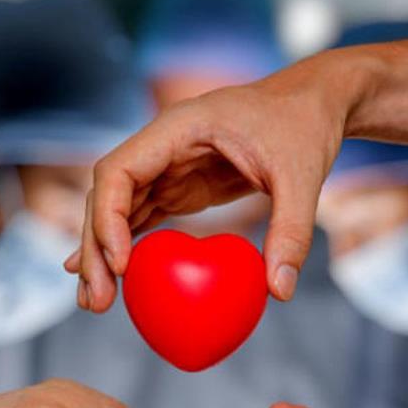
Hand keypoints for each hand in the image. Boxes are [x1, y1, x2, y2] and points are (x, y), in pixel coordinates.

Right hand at [65, 52, 360, 311]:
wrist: (312, 104)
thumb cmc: (305, 126)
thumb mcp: (303, 175)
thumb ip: (291, 230)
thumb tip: (280, 292)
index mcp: (178, 127)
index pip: (119, 170)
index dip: (109, 216)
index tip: (122, 264)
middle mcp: (161, 146)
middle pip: (106, 195)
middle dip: (95, 247)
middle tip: (98, 301)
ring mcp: (166, 167)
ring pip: (116, 210)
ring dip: (103, 254)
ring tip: (96, 303)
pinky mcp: (178, 186)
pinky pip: (141, 219)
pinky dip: (125, 249)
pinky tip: (114, 281)